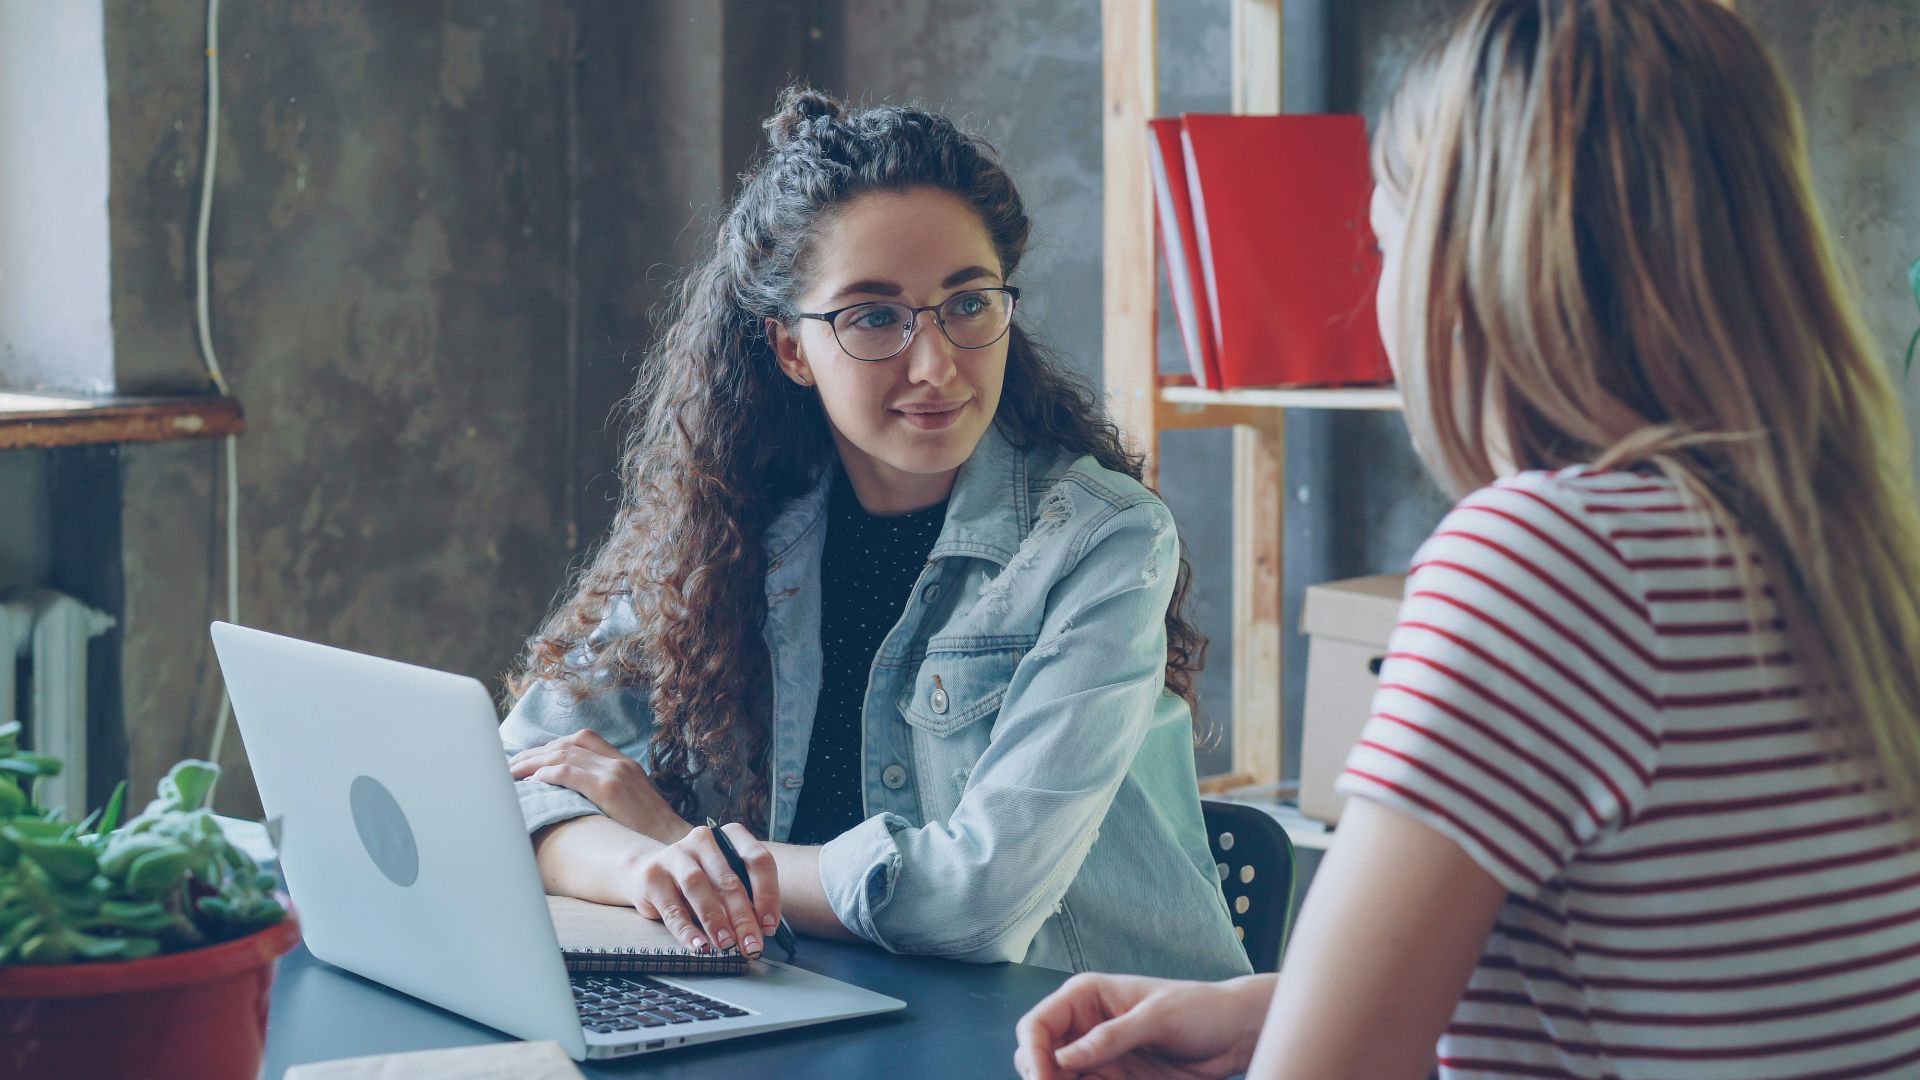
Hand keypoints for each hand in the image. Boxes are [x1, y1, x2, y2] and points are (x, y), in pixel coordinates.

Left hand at [508, 729, 690, 842]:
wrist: (674, 845)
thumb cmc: (649, 835)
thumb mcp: (630, 805)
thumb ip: (606, 795)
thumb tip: (574, 801)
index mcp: (624, 763)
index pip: (582, 739)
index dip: (552, 746)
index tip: (530, 758)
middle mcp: (618, 762)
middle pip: (568, 743)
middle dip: (535, 752)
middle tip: (510, 765)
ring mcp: (615, 772)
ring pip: (564, 753)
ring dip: (532, 761)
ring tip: (511, 773)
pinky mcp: (610, 787)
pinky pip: (570, 772)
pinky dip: (547, 773)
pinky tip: (532, 781)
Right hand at [629, 823, 780, 958]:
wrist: (651, 874)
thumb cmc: (702, 881)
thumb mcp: (725, 881)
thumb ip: (745, 898)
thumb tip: (761, 930)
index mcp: (729, 835)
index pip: (757, 860)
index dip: (767, 894)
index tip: (770, 926)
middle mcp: (702, 839)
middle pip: (728, 879)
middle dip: (743, 917)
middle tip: (751, 945)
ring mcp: (675, 855)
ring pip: (698, 887)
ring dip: (715, 920)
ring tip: (727, 945)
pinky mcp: (652, 877)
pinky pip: (672, 908)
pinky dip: (687, 930)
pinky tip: (700, 946)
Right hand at [1014, 973, 1272, 1079]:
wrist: (1235, 1034)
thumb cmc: (1201, 1010)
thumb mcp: (1156, 1018)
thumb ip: (1111, 1037)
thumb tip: (1065, 1057)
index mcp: (1087, 997)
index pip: (1038, 1025)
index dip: (1033, 1053)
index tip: (1044, 1079)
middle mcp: (1084, 1026)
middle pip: (1039, 1056)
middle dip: (1041, 1077)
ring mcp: (1098, 1056)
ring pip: (1058, 1078)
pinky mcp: (1114, 1078)